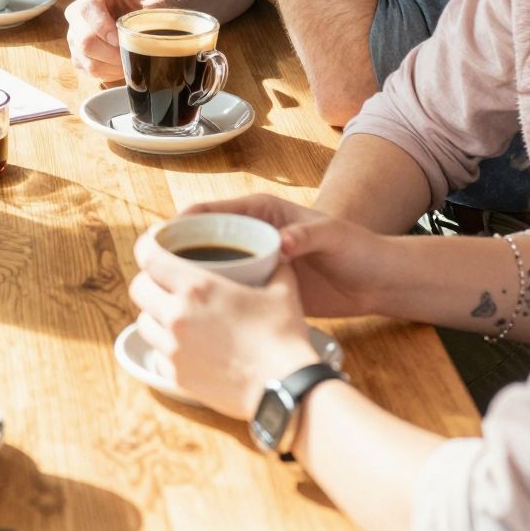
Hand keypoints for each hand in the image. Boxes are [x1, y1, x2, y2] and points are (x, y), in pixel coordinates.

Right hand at [65, 0, 146, 79]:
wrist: (139, 17)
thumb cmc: (144, 6)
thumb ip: (157, 1)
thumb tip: (152, 7)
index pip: (89, 8)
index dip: (103, 27)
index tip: (121, 40)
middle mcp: (77, 12)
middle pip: (85, 39)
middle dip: (111, 54)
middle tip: (131, 58)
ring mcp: (73, 35)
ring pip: (85, 58)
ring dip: (110, 67)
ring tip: (129, 65)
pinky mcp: (76, 54)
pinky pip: (87, 69)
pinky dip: (107, 73)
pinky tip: (121, 68)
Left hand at [130, 226, 317, 419]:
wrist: (285, 388)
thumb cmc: (284, 337)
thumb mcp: (283, 290)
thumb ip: (274, 266)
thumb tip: (277, 256)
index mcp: (197, 287)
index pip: (149, 256)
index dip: (146, 245)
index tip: (152, 244)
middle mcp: (176, 315)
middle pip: (138, 288)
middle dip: (147, 280)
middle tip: (163, 281)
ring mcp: (173, 349)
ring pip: (143, 322)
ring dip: (153, 314)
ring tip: (172, 314)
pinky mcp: (176, 376)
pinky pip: (157, 353)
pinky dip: (165, 346)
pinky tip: (184, 345)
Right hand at [176, 194, 389, 320]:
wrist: (377, 281)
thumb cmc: (358, 249)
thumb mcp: (334, 237)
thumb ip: (309, 234)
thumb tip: (285, 242)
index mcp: (261, 213)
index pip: (210, 211)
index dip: (180, 223)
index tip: (157, 242)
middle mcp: (252, 234)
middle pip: (201, 240)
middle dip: (174, 255)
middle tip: (152, 277)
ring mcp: (254, 262)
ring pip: (210, 268)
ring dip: (189, 281)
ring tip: (166, 301)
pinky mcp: (260, 287)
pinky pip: (228, 291)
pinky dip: (211, 300)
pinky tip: (197, 319)